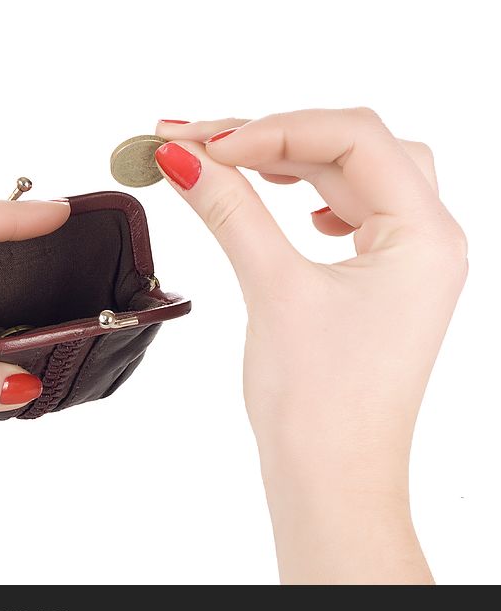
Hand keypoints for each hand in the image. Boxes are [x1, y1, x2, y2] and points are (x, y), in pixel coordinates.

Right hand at [155, 109, 466, 582]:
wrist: (330, 481)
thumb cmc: (320, 406)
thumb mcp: (272, 290)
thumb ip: (230, 211)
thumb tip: (184, 158)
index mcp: (426, 237)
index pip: (354, 139)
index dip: (274, 128)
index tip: (204, 143)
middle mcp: (427, 241)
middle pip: (351, 150)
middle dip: (271, 138)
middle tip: (192, 140)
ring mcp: (405, 262)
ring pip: (348, 177)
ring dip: (286, 163)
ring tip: (222, 161)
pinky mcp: (379, 282)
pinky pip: (348, 212)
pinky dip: (307, 196)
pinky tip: (284, 204)